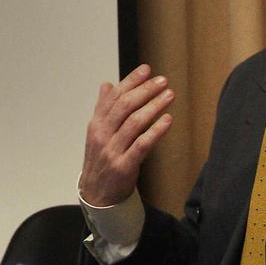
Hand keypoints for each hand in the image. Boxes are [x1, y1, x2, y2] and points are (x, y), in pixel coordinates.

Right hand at [79, 64, 174, 206]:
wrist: (96, 194)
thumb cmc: (100, 160)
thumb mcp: (97, 133)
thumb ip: (103, 108)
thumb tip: (107, 84)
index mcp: (97, 124)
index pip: (114, 96)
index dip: (131, 81)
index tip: (146, 70)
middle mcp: (103, 134)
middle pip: (124, 106)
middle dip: (144, 91)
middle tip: (162, 81)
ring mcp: (113, 150)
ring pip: (134, 122)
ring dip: (153, 106)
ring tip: (169, 95)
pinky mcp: (124, 166)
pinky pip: (142, 145)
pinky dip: (155, 131)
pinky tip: (167, 120)